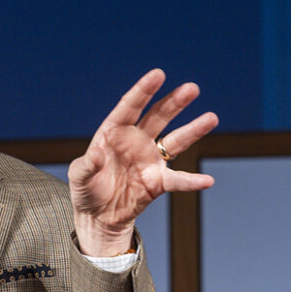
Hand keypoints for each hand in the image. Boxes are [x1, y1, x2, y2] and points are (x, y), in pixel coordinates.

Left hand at [68, 69, 218, 255]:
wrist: (98, 216)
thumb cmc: (85, 190)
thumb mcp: (79, 176)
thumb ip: (86, 165)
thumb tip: (97, 156)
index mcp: (114, 132)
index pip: (130, 106)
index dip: (144, 90)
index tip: (159, 74)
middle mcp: (135, 140)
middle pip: (158, 117)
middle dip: (174, 102)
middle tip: (192, 89)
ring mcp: (149, 159)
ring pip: (175, 140)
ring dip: (193, 130)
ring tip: (211, 117)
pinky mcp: (158, 182)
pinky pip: (178, 180)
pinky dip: (192, 181)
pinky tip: (207, 180)